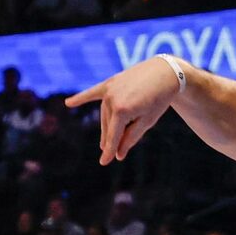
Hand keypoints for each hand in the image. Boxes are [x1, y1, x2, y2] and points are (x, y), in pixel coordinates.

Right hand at [68, 60, 183, 164]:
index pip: (113, 136)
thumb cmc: (159, 99)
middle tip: (113, 152)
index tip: (104, 163)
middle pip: (108, 126)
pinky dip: (82, 98)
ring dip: (109, 125)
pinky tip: (69, 103)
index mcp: (122, 111)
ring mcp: (110, 89)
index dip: (110, 151)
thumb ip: (131, 137)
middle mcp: (111, 99)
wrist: (166, 72)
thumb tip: (119, 154)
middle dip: (111, 139)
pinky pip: (93, 92)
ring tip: (108, 139)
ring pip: (104, 113)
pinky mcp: (111, 82)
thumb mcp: (147, 121)